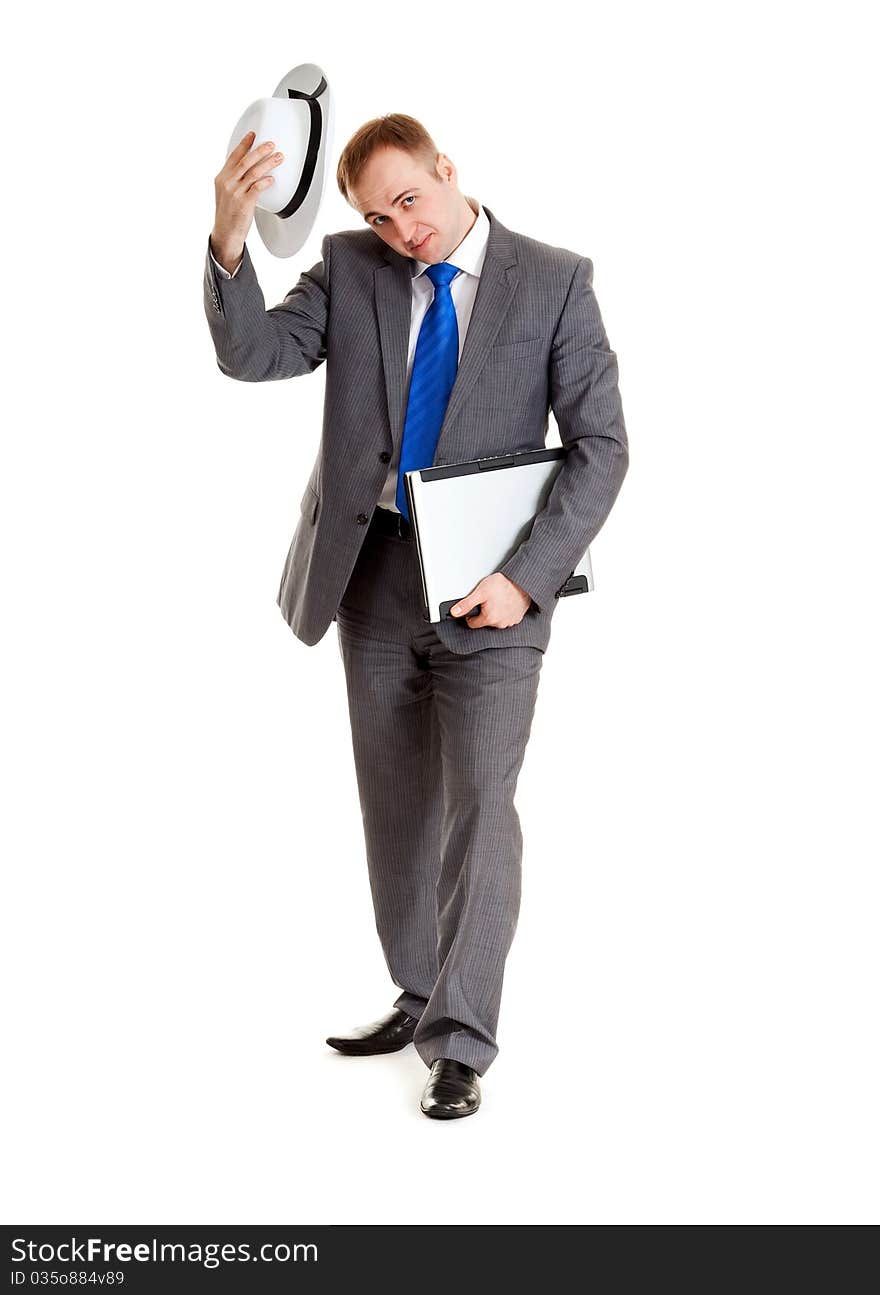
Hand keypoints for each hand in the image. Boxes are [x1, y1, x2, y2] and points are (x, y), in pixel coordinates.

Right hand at [211, 131, 284, 269]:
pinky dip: (265, 182)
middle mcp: (227, 183)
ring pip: (253, 172)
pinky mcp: (244, 203)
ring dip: (268, 163)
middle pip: (245, 161)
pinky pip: (257, 188)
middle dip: (260, 150)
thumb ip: (235, 180)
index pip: (233, 156)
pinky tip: (272, 179)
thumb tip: (248, 169)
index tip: (253, 134)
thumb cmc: (228, 215)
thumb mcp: (226, 193)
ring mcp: (235, 192)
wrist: (225, 233)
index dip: (244, 144)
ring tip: (278, 158)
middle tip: (271, 144)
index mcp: (222, 178)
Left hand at [449, 573, 532, 628]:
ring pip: (496, 620)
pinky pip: (506, 618)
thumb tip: (454, 612)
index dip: (471, 615)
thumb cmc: (503, 585)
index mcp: (489, 619)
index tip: (475, 606)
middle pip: (484, 622)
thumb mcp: (480, 592)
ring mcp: (509, 622)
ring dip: (495, 612)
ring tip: (498, 599)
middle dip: (484, 612)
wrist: (522, 582)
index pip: (472, 624)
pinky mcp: (517, 618)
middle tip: (488, 599)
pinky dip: (505, 612)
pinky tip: (505, 602)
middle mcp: (500, 623)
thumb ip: (466, 604)